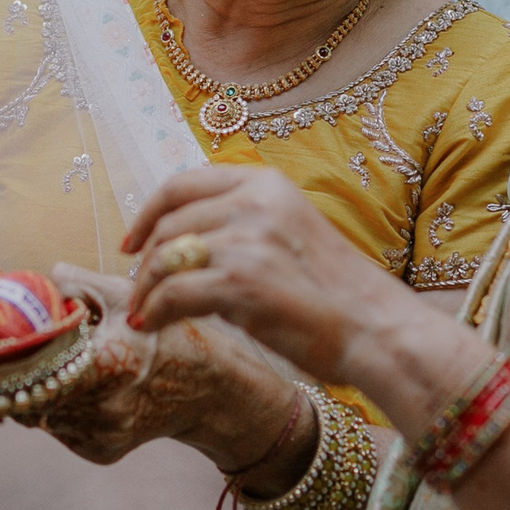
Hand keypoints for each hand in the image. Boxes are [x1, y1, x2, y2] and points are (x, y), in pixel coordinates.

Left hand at [36, 263, 302, 472]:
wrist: (206, 387)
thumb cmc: (164, 335)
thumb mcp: (124, 296)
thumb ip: (76, 283)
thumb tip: (41, 277)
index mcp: (103, 363)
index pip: (27, 369)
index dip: (7, 355)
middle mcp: (101, 407)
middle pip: (27, 394)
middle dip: (19, 372)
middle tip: (13, 352)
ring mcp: (101, 435)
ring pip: (40, 414)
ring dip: (37, 392)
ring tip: (58, 367)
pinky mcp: (101, 452)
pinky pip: (60, 431)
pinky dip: (59, 411)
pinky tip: (81, 390)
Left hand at [122, 167, 412, 385]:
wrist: (376, 327)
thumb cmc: (334, 291)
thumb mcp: (289, 231)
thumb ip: (242, 223)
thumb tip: (180, 243)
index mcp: (266, 183)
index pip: (183, 184)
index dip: (148, 213)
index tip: (132, 243)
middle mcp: (255, 201)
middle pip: (168, 223)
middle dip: (144, 261)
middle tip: (139, 290)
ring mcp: (248, 240)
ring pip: (164, 257)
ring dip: (146, 290)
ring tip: (145, 313)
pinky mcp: (242, 282)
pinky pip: (173, 292)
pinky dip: (155, 311)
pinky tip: (153, 325)